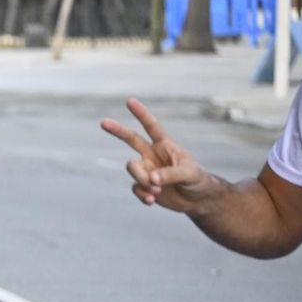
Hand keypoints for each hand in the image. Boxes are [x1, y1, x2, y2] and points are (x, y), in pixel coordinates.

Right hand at [100, 98, 216, 212]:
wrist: (197, 199)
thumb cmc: (198, 180)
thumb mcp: (189, 174)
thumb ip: (170, 174)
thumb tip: (152, 179)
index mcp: (165, 145)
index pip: (151, 127)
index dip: (141, 114)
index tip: (129, 101)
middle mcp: (153, 155)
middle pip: (131, 139)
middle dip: (117, 130)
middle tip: (103, 122)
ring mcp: (147, 170)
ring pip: (132, 169)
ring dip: (142, 180)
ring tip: (156, 191)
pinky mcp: (144, 186)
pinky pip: (135, 188)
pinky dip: (142, 195)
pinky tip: (152, 200)